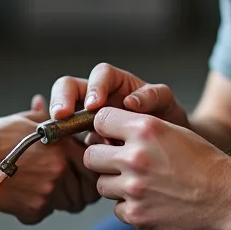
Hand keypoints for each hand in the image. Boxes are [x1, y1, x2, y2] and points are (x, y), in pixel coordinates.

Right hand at [0, 96, 98, 222]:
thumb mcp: (25, 122)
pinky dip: (36, 209)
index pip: (94, 169)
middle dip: (79, 192)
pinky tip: (22, 195)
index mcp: (64, 149)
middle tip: (67, 188)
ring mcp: (48, 193)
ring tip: (40, 189)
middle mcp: (60, 172)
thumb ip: (45, 117)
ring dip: (59, 201)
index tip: (84, 176)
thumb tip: (46, 104)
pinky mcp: (34, 209)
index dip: (91, 174)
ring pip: (68, 205)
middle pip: (85, 193)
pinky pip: (44, 214)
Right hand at [49, 63, 189, 136]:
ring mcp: (88, 118)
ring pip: (63, 111)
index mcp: (117, 83)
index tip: (94, 105)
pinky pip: (68, 137)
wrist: (169, 148)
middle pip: (69, 87)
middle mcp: (98, 97)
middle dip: (62, 98)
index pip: (100, 74)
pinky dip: (67, 144)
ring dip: (61, 123)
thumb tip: (130, 101)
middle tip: (62, 116)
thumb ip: (153, 96)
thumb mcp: (166, 105)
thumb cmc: (168, 120)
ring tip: (63, 137)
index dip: (94, 86)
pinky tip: (74, 155)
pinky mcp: (85, 138)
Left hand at [84, 107, 230, 229]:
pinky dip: (131, 208)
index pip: (99, 120)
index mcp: (145, 129)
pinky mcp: (138, 215)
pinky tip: (152, 203)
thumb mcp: (174, 131)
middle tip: (121, 165)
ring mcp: (134, 188)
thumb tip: (106, 131)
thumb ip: (139, 128)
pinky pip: (117, 210)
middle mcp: (135, 157)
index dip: (104, 129)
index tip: (111, 137)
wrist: (230, 199)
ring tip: (142, 185)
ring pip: (101, 184)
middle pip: (91, 155)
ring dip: (116, 185)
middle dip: (103, 159)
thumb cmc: (205, 164)